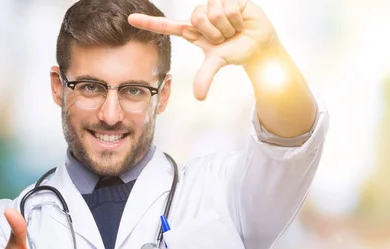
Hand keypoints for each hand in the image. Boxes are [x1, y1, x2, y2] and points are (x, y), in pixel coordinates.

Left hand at [128, 0, 275, 99]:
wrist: (259, 44)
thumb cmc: (236, 50)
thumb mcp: (217, 62)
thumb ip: (205, 77)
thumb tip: (199, 97)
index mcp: (192, 30)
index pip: (166, 26)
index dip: (149, 23)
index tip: (130, 19)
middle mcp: (200, 15)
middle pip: (197, 18)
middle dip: (214, 32)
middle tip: (224, 37)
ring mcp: (214, 4)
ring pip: (213, 12)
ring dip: (227, 26)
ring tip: (234, 29)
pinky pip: (228, 6)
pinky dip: (237, 18)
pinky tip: (241, 20)